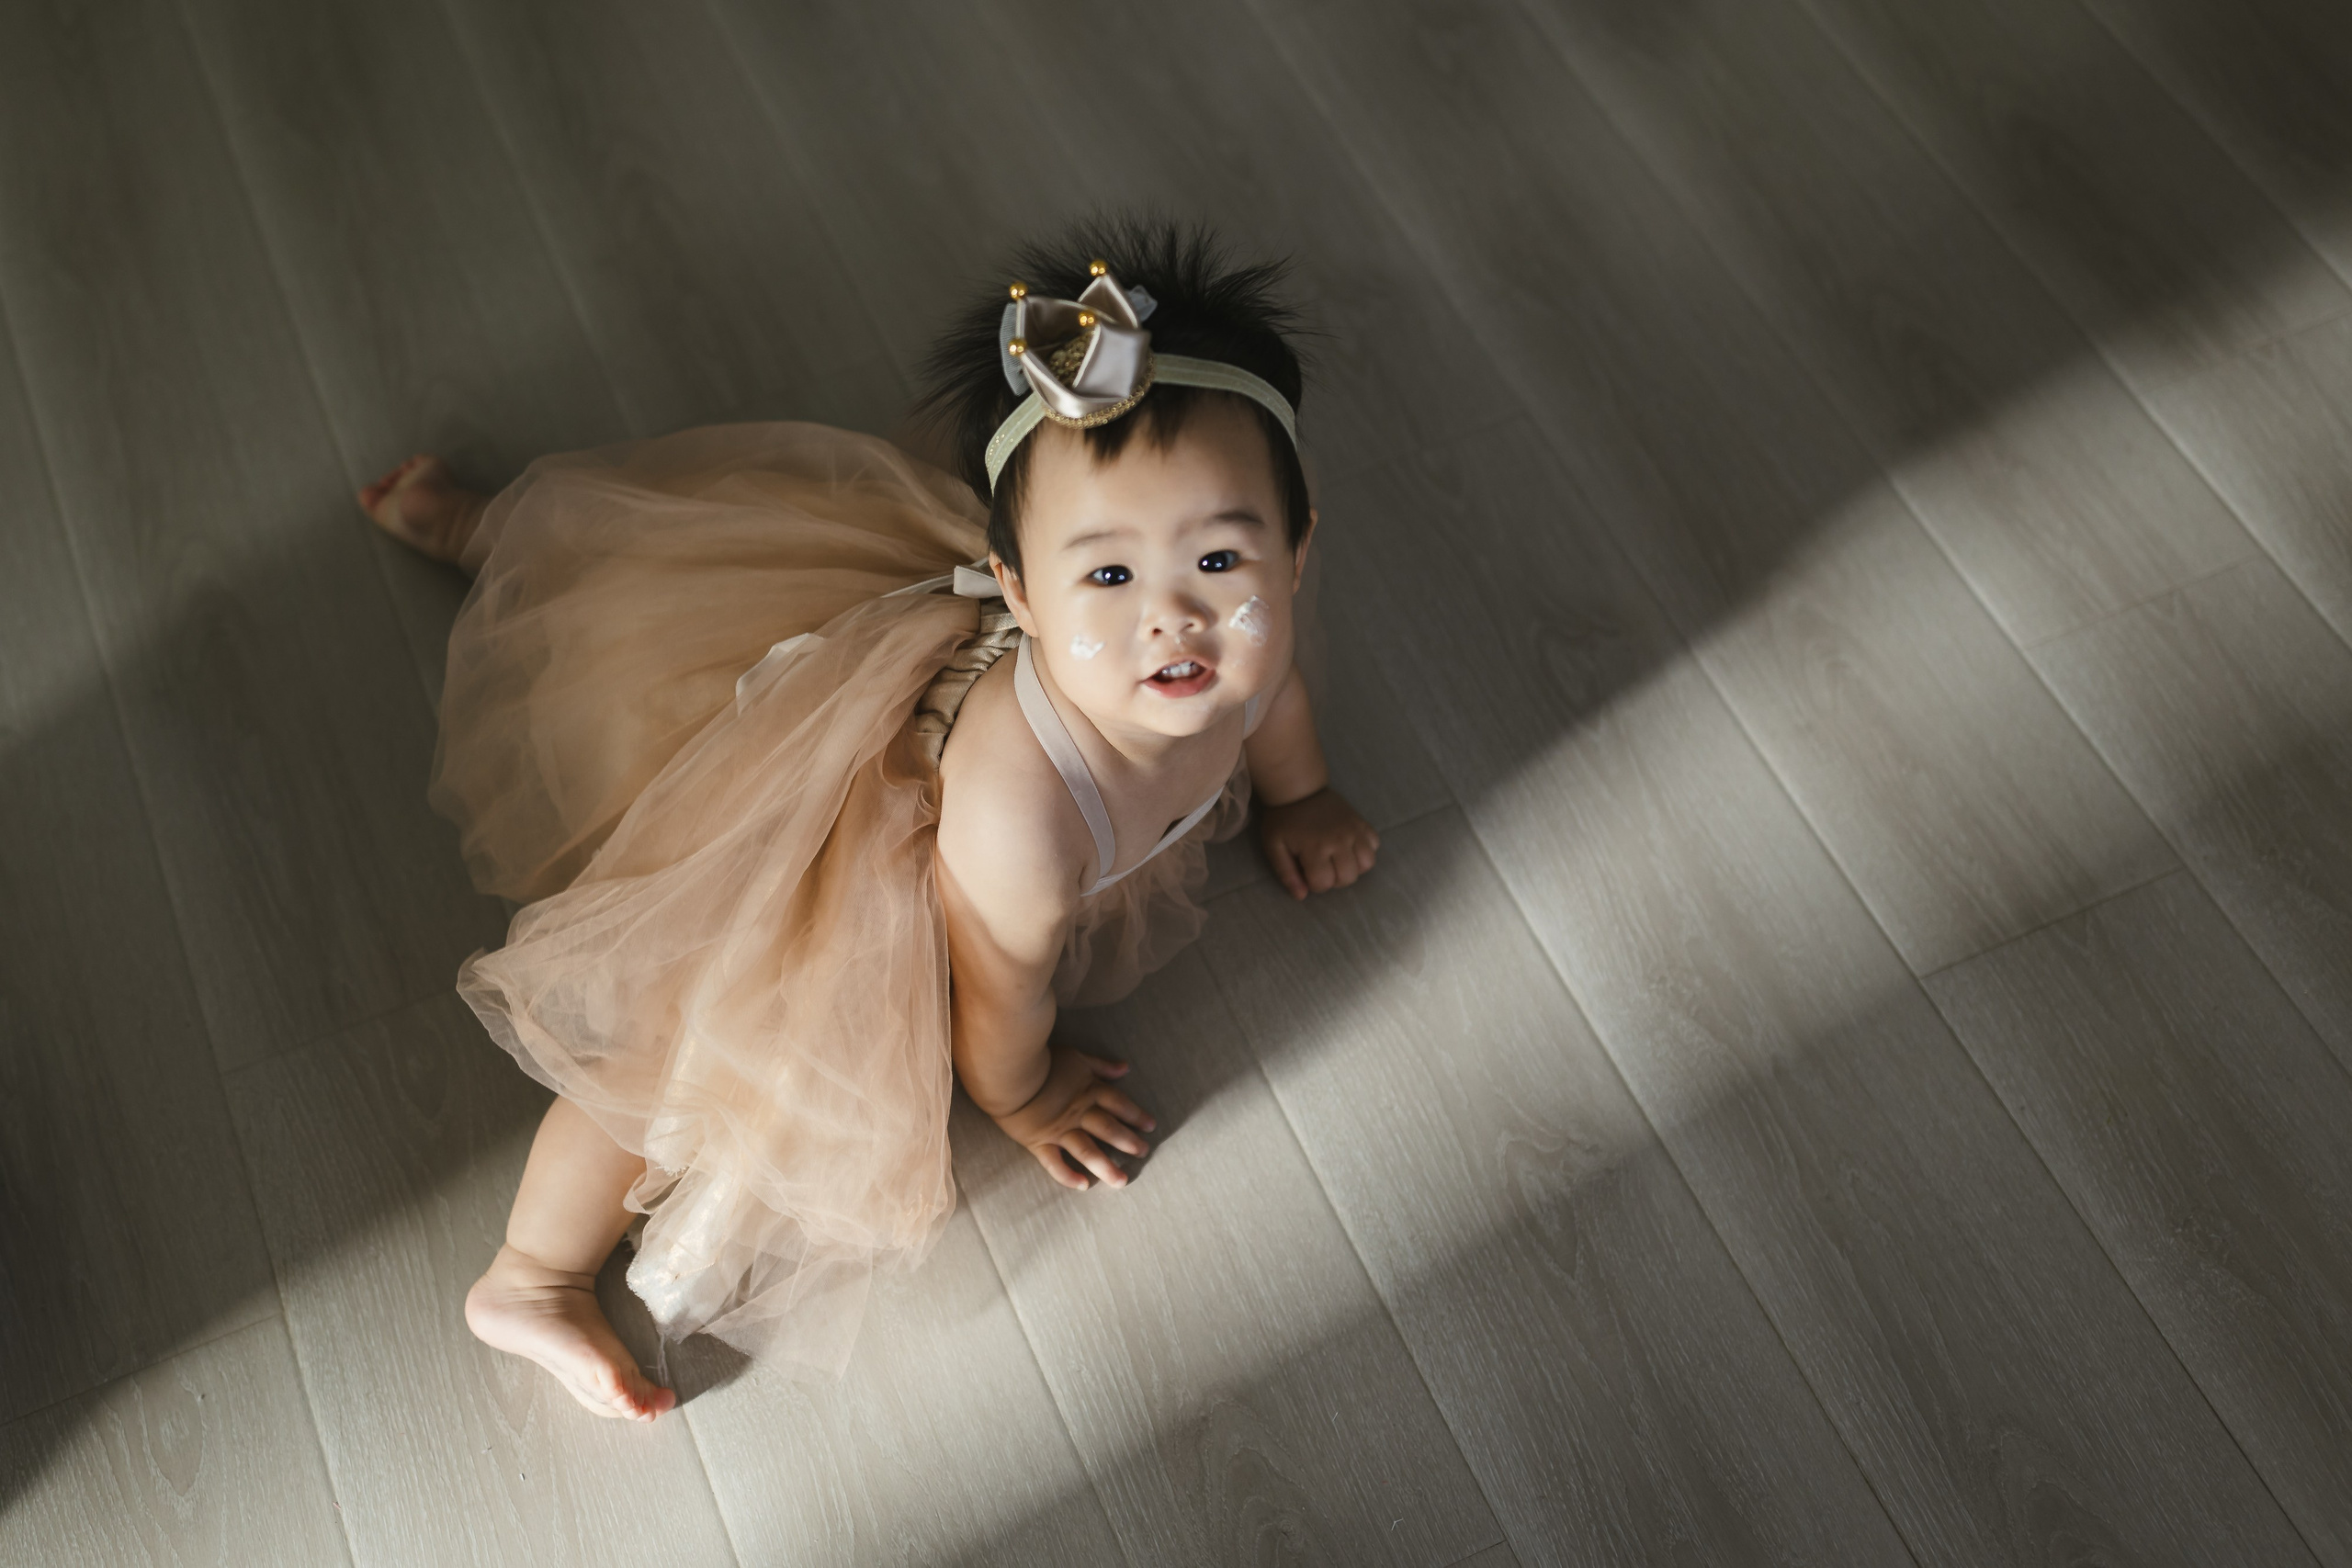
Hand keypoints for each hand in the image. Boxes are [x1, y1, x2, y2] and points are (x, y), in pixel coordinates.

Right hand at [989, 1046, 1155, 1189]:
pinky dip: (1068, 1175)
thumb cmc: (1041, 1061)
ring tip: (1122, 1181)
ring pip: (1087, 1150)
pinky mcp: (1039, 1142)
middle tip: (1143, 1152)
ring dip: (1106, 1167)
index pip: (1118, 1104)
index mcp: (1088, 1090)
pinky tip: (1083, 1186)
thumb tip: (1125, 1068)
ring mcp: (1059, 1130)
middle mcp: (1078, 1113)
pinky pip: (1055, 1163)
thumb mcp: (1075, 1058)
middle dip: (1128, 1141)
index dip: (1135, 1115)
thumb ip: (1100, 1065)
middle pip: (1108, 1128)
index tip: (1150, 1126)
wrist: (1008, 1072)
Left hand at [1257, 787, 1378, 899]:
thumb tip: (1302, 896)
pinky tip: (1351, 847)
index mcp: (1315, 848)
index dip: (1314, 884)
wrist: (1299, 789)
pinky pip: (1375, 845)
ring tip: (1339, 860)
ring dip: (1354, 868)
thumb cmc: (1284, 820)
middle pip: (1348, 878)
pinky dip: (1365, 850)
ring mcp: (1354, 831)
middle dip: (1334, 880)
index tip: (1306, 871)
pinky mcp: (1362, 822)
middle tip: (1323, 867)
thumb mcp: (1274, 847)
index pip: (1324, 884)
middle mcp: (1339, 841)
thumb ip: (1286, 873)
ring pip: (1367, 864)